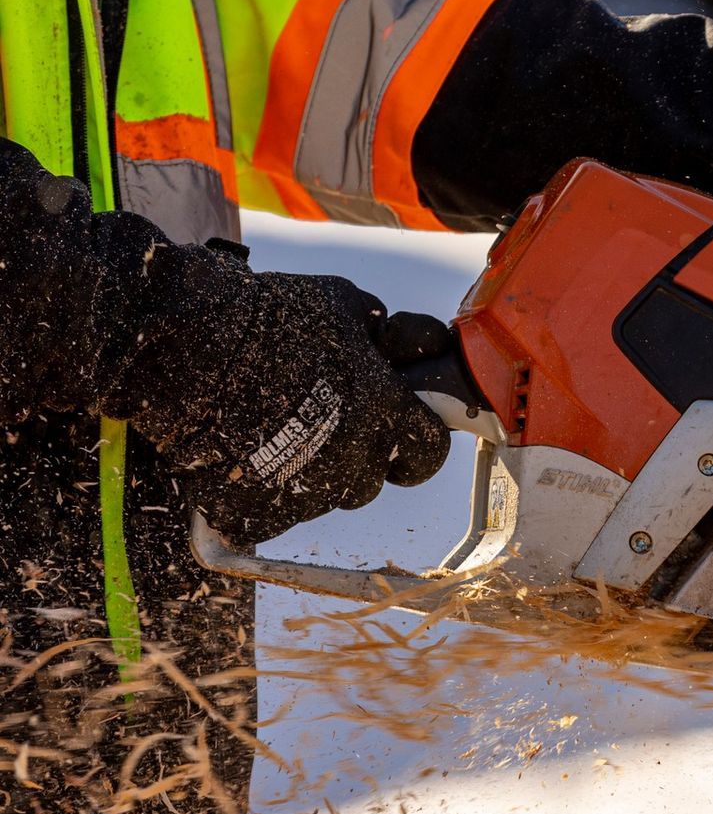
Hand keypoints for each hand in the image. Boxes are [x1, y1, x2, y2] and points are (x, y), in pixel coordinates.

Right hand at [111, 249, 451, 545]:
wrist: (181, 341)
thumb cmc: (262, 315)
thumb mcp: (338, 300)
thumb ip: (374, 327)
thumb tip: (385, 335)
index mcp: (384, 411)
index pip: (430, 450)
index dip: (418, 443)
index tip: (402, 436)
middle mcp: (353, 457)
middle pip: (372, 479)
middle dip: (357, 457)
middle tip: (324, 424)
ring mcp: (306, 489)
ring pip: (326, 497)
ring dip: (312, 474)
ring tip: (273, 431)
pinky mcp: (257, 509)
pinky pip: (276, 513)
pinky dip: (265, 492)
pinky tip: (245, 453)